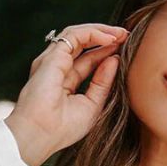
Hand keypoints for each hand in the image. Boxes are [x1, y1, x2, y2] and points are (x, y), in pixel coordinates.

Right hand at [5, 22, 128, 165]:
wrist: (40, 134)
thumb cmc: (62, 129)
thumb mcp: (92, 106)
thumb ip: (103, 83)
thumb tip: (115, 59)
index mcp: (64, 82)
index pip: (87, 61)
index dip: (106, 53)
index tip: (125, 49)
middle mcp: (56, 68)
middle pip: (83, 44)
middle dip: (106, 38)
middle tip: (126, 35)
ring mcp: (53, 60)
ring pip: (78, 34)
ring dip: (101, 31)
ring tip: (122, 34)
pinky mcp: (52, 56)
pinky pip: (75, 35)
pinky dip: (94, 33)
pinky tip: (110, 39)